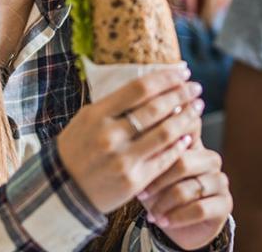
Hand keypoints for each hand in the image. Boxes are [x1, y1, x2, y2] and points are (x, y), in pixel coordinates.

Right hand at [57, 67, 200, 213]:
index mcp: (97, 115)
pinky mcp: (134, 181)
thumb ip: (115, 104)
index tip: (182, 72)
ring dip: (186, 117)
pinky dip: (179, 145)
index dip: (165, 78)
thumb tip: (151, 85)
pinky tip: (189, 136)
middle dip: (181, 94)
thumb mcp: (86, 119)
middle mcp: (110, 136)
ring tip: (197, 107)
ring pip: (165, 133)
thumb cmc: (78, 149)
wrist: (63, 190)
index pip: (139, 88)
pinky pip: (164, 159)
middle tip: (195, 87)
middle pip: (156, 108)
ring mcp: (123, 160)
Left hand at [139, 143, 231, 249]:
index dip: (169, 137)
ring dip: (166, 203)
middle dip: (159, 181)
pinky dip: (178, 217)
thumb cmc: (160, 194)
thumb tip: (141, 143)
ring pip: (190, 188)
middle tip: (141, 193)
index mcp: (193, 145)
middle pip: (185, 162)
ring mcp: (220, 180)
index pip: (188, 128)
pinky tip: (164, 221)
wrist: (175, 226)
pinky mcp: (225, 203)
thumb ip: (151, 156)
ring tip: (152, 214)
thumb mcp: (150, 175)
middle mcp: (210, 159)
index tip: (146, 152)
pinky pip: (200, 209)